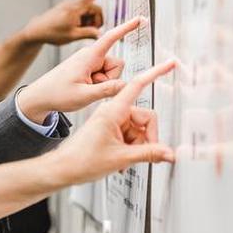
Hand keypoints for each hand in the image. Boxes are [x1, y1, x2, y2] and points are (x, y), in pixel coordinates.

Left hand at [17, 17, 144, 121]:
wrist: (40, 96)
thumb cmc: (57, 94)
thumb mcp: (83, 96)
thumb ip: (106, 90)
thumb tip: (126, 85)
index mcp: (89, 56)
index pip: (111, 37)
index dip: (127, 27)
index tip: (141, 18)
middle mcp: (90, 55)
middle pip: (117, 64)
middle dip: (110, 78)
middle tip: (89, 88)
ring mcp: (89, 61)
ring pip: (111, 71)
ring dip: (103, 82)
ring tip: (84, 89)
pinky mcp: (88, 67)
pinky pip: (103, 74)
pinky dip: (98, 83)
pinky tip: (84, 88)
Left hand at [21, 0, 106, 44]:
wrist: (36, 31)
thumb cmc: (52, 33)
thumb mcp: (72, 35)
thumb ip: (88, 33)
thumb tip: (100, 34)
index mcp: (75, 8)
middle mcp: (73, 4)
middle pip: (94, 8)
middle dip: (96, 20)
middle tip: (91, 32)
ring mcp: (69, 6)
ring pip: (87, 11)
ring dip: (89, 21)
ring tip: (80, 31)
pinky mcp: (66, 9)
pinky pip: (80, 12)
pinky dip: (82, 20)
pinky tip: (75, 28)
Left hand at [46, 60, 176, 185]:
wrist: (62, 169)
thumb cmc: (80, 159)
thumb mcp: (120, 157)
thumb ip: (148, 154)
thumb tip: (169, 153)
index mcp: (113, 110)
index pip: (137, 85)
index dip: (155, 73)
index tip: (169, 63)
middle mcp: (112, 111)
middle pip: (143, 117)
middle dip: (146, 137)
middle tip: (142, 155)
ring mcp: (110, 120)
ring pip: (137, 128)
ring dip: (136, 145)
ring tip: (123, 160)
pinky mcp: (108, 128)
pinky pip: (128, 134)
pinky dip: (129, 147)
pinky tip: (120, 160)